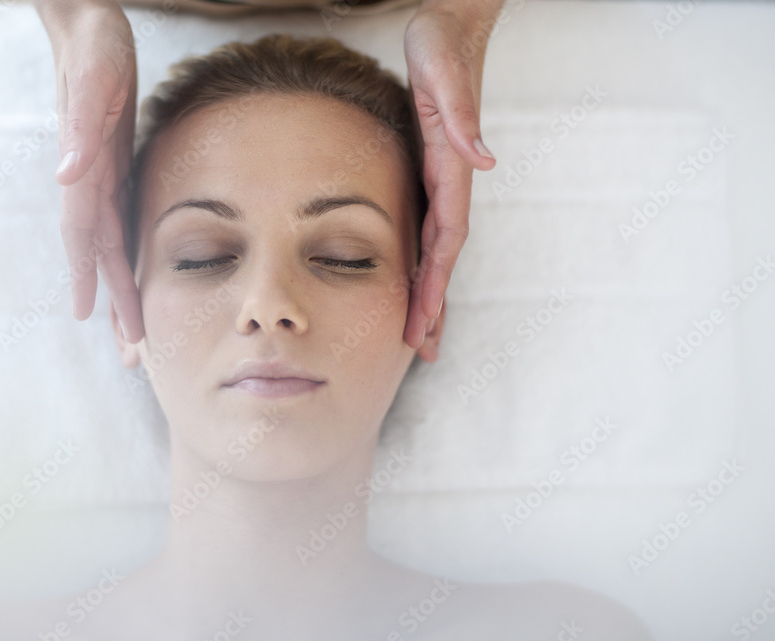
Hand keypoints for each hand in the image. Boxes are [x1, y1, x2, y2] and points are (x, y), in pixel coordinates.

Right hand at [35, 0, 143, 341]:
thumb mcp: (91, 82)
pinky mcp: (115, 167)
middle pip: (101, 251)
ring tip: (131, 330)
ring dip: (121, 287)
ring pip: (111, 244)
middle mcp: (90, 181)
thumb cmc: (93, 50)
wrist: (90, 27)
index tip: (90, 317)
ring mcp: (101, 177)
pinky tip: (133, 275)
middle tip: (130, 349)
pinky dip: (126, 255)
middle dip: (114, 300)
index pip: (86, 234)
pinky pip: (121, 222)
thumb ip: (79, 127)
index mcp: (86, 170)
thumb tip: (67, 176)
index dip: (90, 276)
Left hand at [402, 0, 502, 355]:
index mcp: (450, 164)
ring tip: (423, 335)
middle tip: (422, 349)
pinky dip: (423, 260)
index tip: (422, 319)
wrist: (451, 22)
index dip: (434, 281)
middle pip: (444, 254)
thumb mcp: (443, 71)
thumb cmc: (443, 42)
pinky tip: (415, 281)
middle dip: (433, 302)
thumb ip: (461, 113)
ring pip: (437, 247)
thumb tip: (483, 161)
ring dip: (431, 291)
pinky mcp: (433, 168)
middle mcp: (451, 176)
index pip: (446, 236)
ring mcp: (443, 175)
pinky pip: (428, 226)